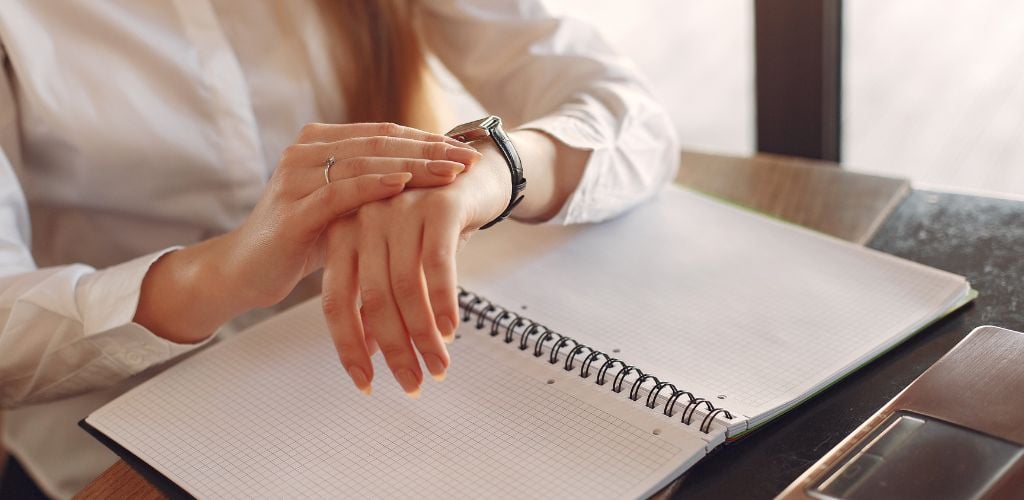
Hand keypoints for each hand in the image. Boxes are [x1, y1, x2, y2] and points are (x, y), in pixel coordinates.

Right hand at [135, 123, 480, 343]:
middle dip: (429, 150)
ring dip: (413, 166)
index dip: (426, 140)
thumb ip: (374, 187)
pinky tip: (405, 184)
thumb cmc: (301, 240)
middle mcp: (305, 151)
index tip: (466, 150)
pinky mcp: (292, 210)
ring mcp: (296, 177)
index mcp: (319, 142)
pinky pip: (340, 192)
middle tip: (469, 159)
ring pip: (365, 163)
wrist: (245, 271)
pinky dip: (374, 186)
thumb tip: (432, 179)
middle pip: (379, 143)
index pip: (383, 134)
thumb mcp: (343, 208)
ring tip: (450, 172)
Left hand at [321, 140, 511, 395]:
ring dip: (422, 335)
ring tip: (438, 366)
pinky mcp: (437, 206)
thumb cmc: (430, 224)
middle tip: (412, 384)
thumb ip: (377, 296)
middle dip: (393, 349)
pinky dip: (444, 302)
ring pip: (405, 287)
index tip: (366, 383)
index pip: (335, 301)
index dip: (349, 347)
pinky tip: (451, 330)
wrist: (474, 173)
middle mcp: (365, 219)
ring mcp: (399, 209)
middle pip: (370, 299)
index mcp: (343, 233)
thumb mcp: (397, 258)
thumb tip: (368, 350)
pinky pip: (437, 265)